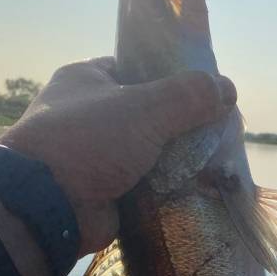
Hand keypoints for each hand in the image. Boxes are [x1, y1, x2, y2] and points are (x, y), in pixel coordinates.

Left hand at [0, 56, 236, 256]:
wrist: (48, 206)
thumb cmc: (90, 140)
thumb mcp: (146, 108)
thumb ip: (189, 96)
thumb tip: (228, 89)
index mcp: (89, 80)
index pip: (138, 69)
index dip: (174, 77)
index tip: (207, 91)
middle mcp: (91, 115)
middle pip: (151, 113)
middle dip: (183, 124)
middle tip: (219, 131)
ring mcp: (99, 155)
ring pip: (152, 151)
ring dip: (181, 159)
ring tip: (218, 162)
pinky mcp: (109, 190)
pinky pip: (149, 183)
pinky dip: (171, 186)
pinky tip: (201, 187)